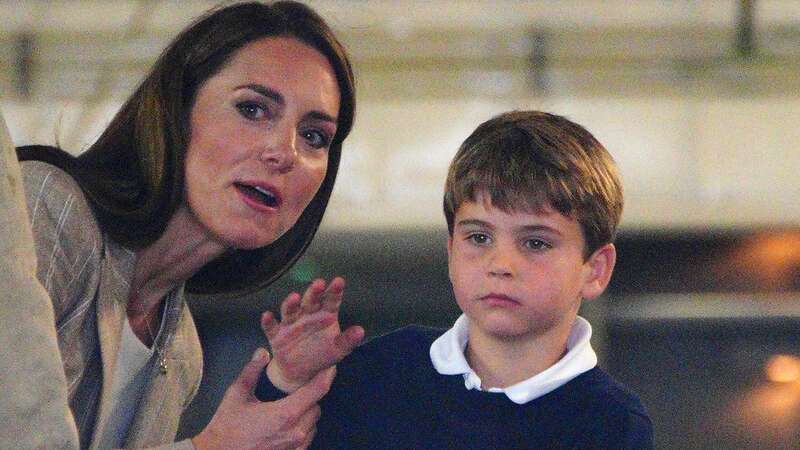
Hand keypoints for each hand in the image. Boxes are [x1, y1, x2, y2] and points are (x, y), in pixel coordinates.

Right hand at [193, 348, 333, 449]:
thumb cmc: (227, 427)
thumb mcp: (237, 395)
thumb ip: (251, 371)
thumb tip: (263, 352)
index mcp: (286, 414)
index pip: (317, 390)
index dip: (326, 375)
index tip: (329, 367)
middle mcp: (296, 432)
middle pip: (316, 407)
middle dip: (309, 397)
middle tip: (295, 391)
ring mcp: (296, 447)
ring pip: (313, 424)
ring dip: (306, 414)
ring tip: (288, 409)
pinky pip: (307, 439)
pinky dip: (301, 429)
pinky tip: (285, 426)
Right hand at [262, 277, 363, 392]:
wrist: (301, 372)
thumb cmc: (322, 354)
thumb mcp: (338, 350)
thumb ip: (348, 340)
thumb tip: (361, 331)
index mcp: (325, 315)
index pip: (331, 300)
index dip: (334, 291)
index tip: (339, 281)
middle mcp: (307, 314)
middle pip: (310, 301)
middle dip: (314, 292)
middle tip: (319, 283)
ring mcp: (291, 323)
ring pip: (290, 310)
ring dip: (290, 304)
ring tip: (294, 297)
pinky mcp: (276, 334)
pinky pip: (271, 327)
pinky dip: (268, 322)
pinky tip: (267, 316)